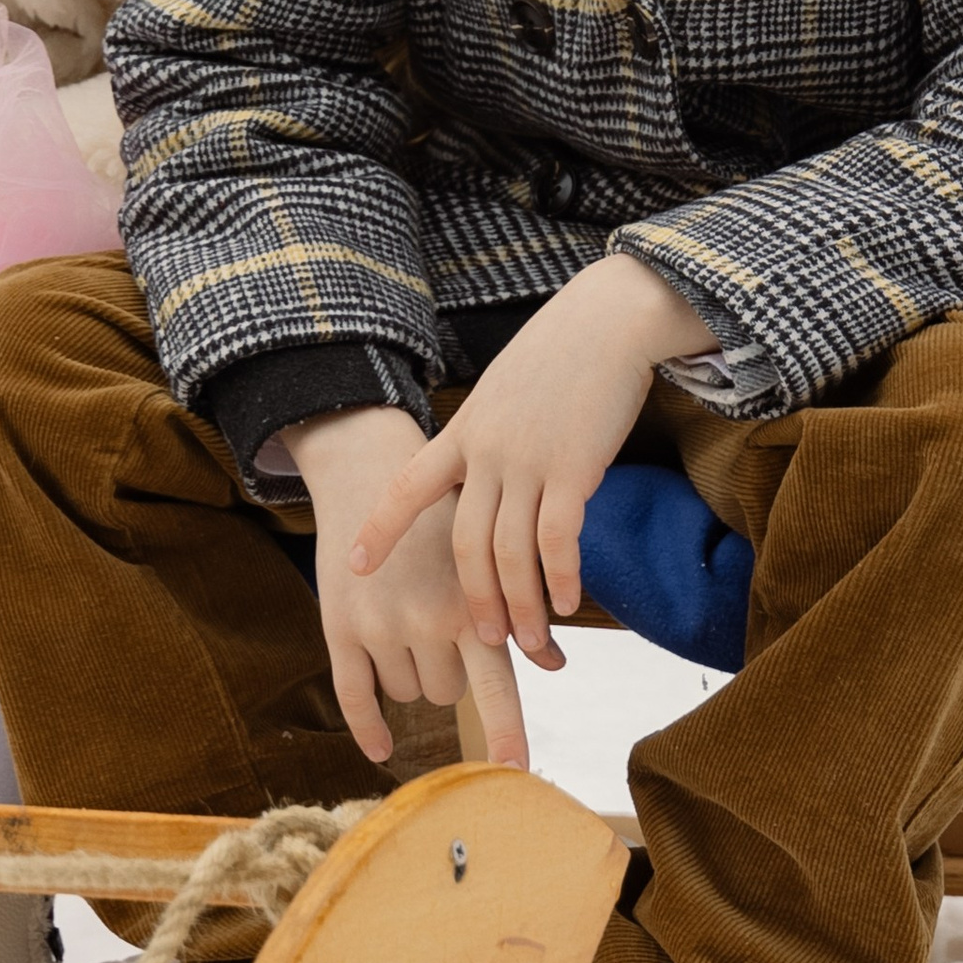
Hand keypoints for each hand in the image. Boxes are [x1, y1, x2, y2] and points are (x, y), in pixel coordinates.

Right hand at [284, 406, 534, 770]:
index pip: (494, 686)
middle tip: (438, 622)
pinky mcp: (340, 629)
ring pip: (408, 694)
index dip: (505, 734)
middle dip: (448, 669)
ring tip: (406, 620)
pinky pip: (355, 695)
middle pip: (447, 692)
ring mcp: (381, 627)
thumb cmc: (441, 522)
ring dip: (411, 673)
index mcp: (472, 605)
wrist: (369, 475)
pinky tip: (382, 749)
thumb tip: (555, 664)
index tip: (516, 773)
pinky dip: (370, 727)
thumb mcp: (484, 556)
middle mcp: (427, 621)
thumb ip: (516, 612)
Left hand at [351, 257, 717, 660]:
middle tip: (482, 639)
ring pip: (510, 553)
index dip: (379, 530)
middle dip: (473, 598)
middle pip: (465, 543)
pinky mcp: (574, 469)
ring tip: (529, 642)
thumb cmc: (562, 353)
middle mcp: (487, 452)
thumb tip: (486, 473)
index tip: (354, 566)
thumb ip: (489, 434)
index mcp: (464, 431)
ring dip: (520, 605)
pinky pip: (558, 539)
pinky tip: (568, 604)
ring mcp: (528, 461)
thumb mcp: (504, 390)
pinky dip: (561, 578)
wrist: (608, 320)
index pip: (407, 488)